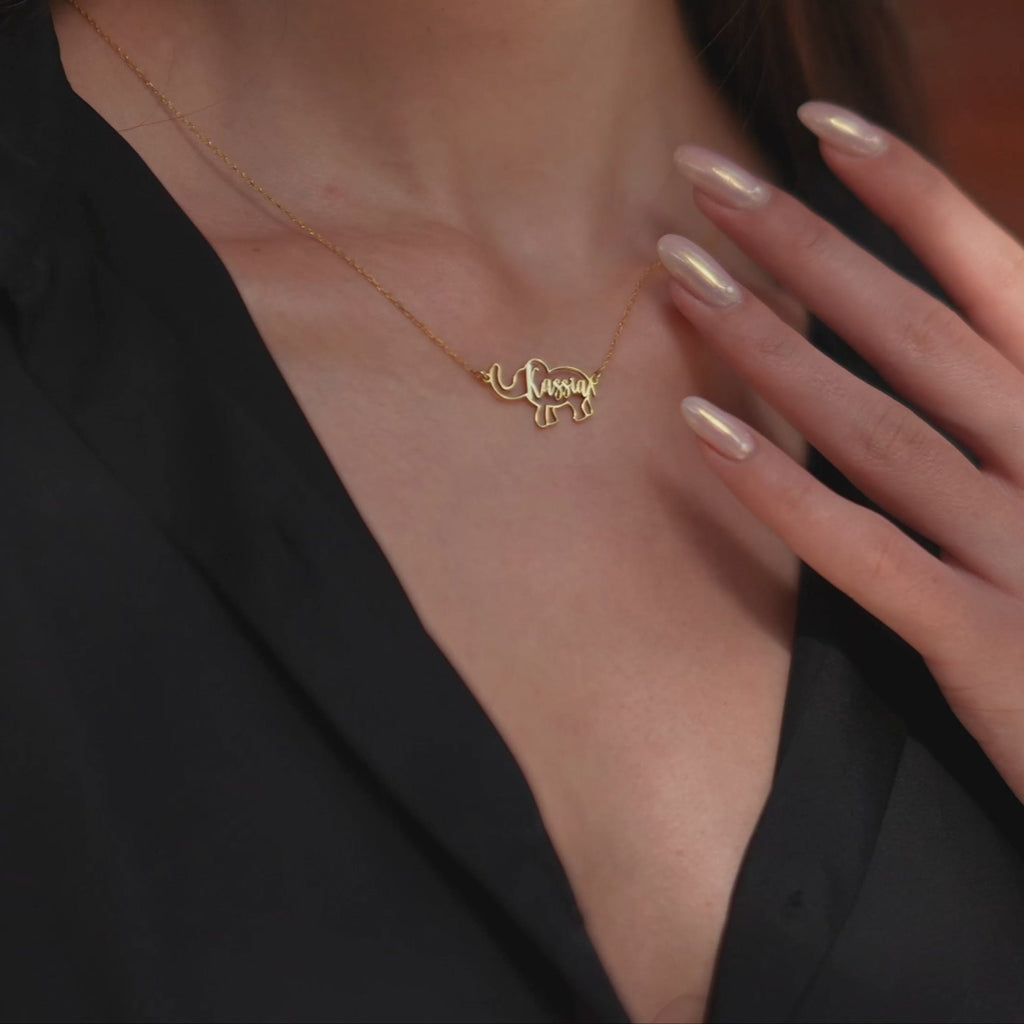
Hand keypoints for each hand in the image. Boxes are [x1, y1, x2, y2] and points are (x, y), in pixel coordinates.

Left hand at [657, 101, 1023, 800]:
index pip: (988, 273)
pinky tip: (700, 432)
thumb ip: (1009, 396)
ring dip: (766, 346)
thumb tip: (941, 330)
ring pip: (871, 425)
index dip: (909, 191)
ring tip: (676, 277)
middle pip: (907, 328)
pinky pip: (862, 551)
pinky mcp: (986, 640)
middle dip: (800, 244)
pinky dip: (780, 490)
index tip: (819, 125)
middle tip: (700, 174)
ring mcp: (1023, 546)